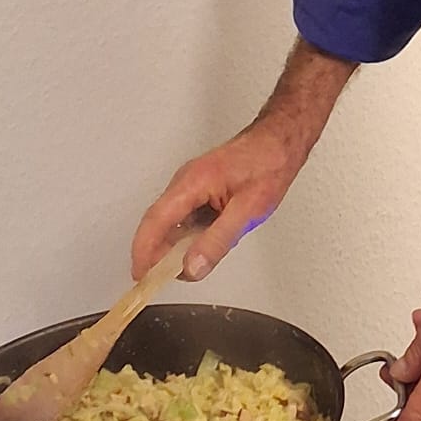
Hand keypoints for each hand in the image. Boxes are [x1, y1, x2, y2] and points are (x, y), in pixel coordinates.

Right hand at [130, 122, 296, 280]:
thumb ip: (218, 241)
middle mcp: (185, 181)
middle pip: (158, 224)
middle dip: (158, 254)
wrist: (279, 142)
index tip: (141, 277)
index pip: (155, 221)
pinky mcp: (199, 189)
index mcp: (193, 182)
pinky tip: (203, 245)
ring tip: (191, 265)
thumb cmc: (268, 165)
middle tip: (166, 279)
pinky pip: (184, 217)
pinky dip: (187, 236)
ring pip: (171, 222)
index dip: (144, 252)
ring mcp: (190, 184)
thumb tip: (192, 266)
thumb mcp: (248, 211)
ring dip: (175, 247)